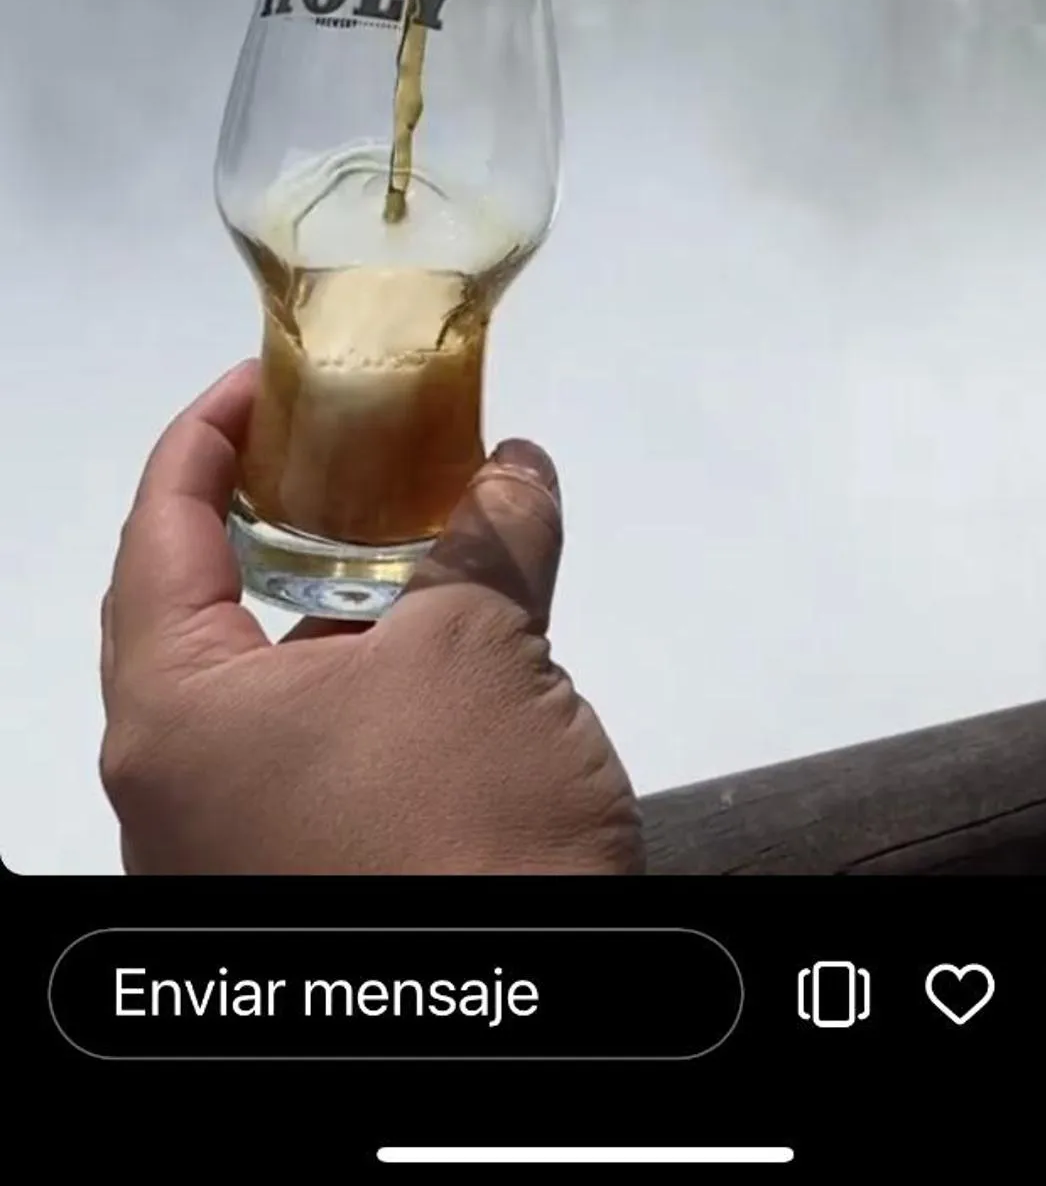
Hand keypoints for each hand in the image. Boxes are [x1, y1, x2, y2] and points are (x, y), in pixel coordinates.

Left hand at [100, 364, 644, 874]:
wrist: (516, 1037)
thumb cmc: (456, 834)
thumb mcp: (481, 651)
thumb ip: (488, 538)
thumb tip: (513, 471)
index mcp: (173, 716)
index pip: (157, 534)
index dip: (207, 436)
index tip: (264, 380)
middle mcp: (174, 792)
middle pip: (196, 614)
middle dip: (275, 519)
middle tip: (342, 449)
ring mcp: (231, 857)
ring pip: (262, 696)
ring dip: (335, 610)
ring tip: (417, 539)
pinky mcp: (302, 894)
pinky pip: (309, 761)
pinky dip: (363, 690)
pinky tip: (446, 658)